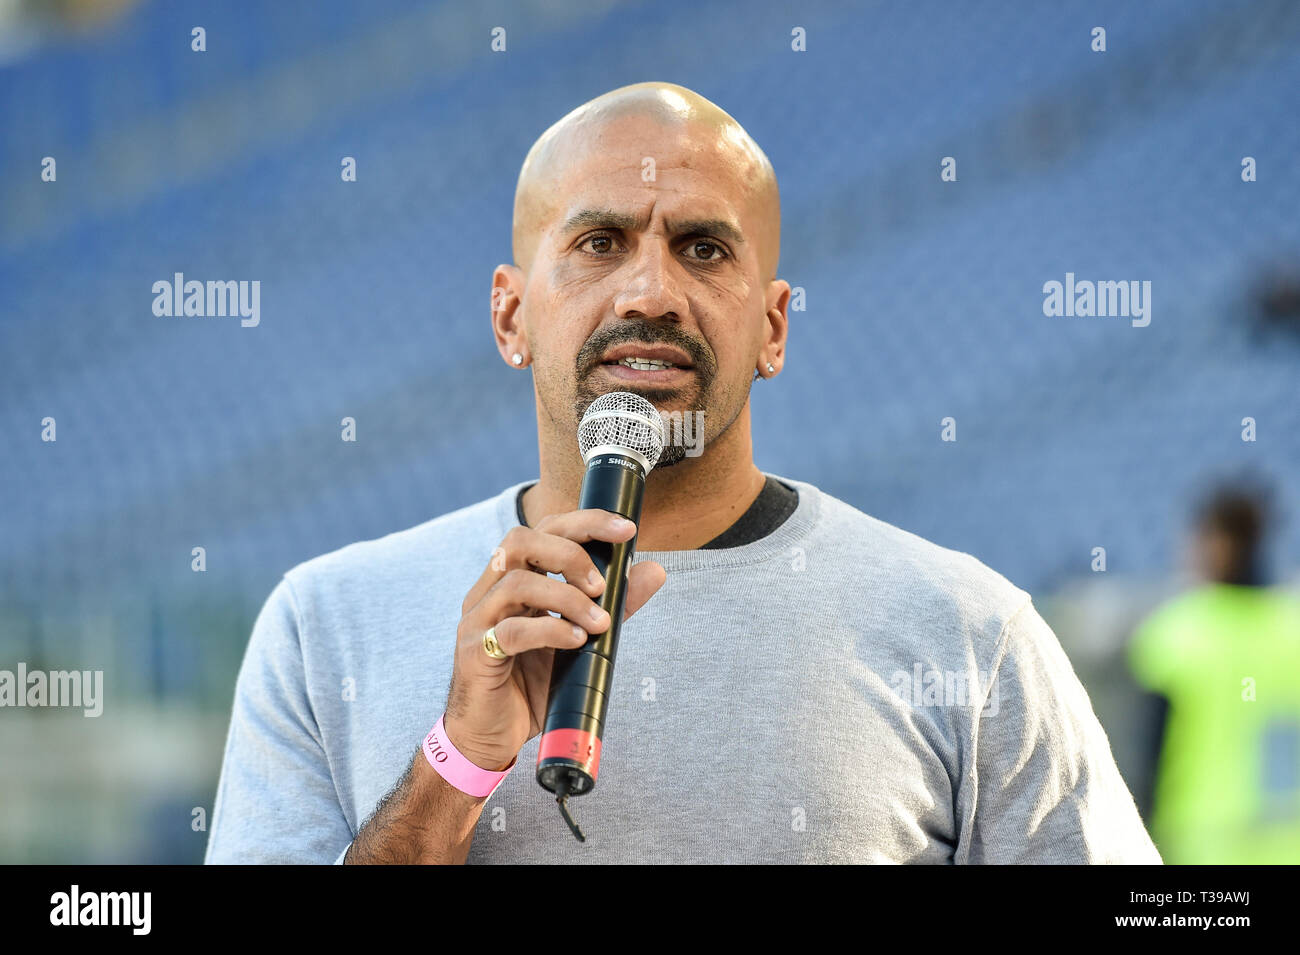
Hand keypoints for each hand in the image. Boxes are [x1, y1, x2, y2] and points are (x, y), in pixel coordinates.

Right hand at [441, 509, 665, 771]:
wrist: (490, 736)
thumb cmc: (531, 683)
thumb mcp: (581, 639)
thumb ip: (614, 604)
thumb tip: (655, 570)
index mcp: (512, 579)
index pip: (544, 530)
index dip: (585, 523)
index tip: (626, 529)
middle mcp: (489, 591)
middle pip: (521, 540)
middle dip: (571, 554)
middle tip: (602, 586)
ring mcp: (478, 620)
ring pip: (517, 582)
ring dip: (568, 598)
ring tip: (599, 623)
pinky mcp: (475, 653)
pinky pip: (511, 631)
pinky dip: (550, 631)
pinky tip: (576, 642)